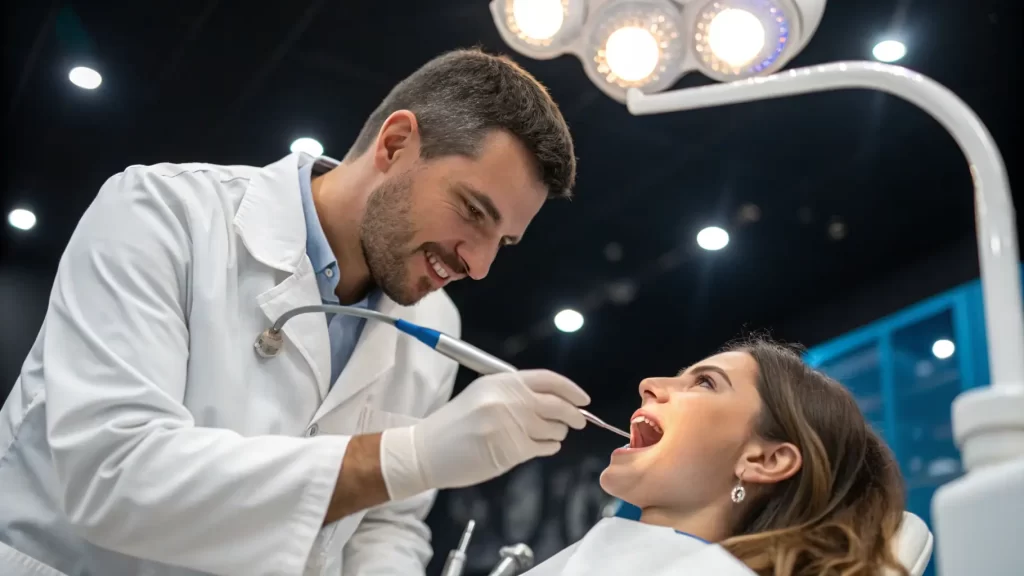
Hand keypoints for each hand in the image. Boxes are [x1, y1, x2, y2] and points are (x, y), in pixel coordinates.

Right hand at [379, 370, 589, 500]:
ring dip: (558, 433)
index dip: (571, 389)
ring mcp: (510, 425)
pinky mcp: (511, 450)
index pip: (548, 380)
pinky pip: (544, 448)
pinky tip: (544, 446)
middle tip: (579, 421)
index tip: (584, 399)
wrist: (426, 450)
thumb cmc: (454, 424)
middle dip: (575, 415)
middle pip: (557, 405)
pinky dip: (549, 447)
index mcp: (501, 382)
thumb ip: (515, 393)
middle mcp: (507, 400)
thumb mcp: (482, 394)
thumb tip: (555, 399)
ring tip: (550, 435)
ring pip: (554, 428)